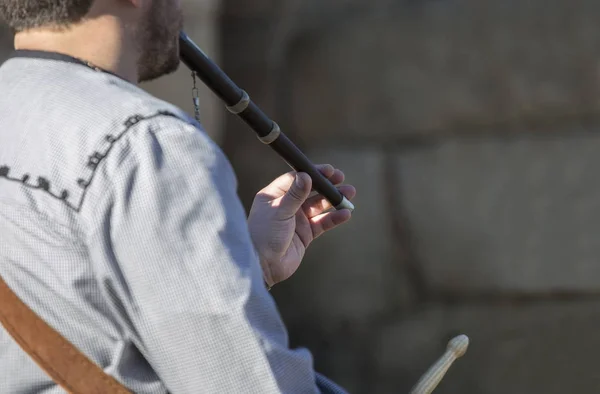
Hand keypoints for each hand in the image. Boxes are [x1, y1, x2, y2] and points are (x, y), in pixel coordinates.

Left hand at [248, 165, 355, 287]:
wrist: (263, 265)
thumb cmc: (264, 235)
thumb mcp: (279, 211)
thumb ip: (295, 194)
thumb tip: (306, 175)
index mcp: (274, 195)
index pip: (296, 179)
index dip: (313, 173)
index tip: (329, 170)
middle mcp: (286, 205)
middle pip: (310, 190)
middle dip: (326, 184)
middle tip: (342, 178)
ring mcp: (296, 220)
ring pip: (319, 206)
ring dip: (334, 199)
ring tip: (350, 193)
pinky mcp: (305, 234)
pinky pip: (322, 223)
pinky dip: (334, 218)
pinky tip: (345, 214)